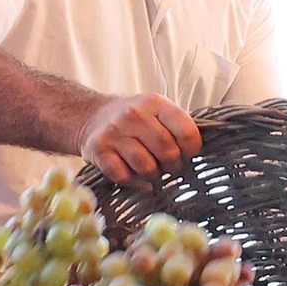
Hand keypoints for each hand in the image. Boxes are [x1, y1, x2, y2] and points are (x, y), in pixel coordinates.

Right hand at [79, 93, 200, 183]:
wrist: (91, 116)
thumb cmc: (133, 120)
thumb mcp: (156, 112)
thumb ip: (176, 127)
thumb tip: (194, 155)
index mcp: (155, 103)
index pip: (186, 131)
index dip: (191, 150)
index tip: (187, 155)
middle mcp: (134, 114)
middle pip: (167, 151)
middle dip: (172, 166)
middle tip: (169, 168)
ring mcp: (114, 132)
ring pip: (146, 166)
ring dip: (152, 176)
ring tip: (151, 172)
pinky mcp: (99, 150)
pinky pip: (123, 176)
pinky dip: (132, 181)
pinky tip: (134, 176)